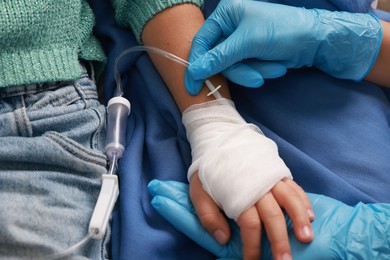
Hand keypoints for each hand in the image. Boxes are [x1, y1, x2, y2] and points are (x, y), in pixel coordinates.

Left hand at [181, 98, 313, 258]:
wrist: (218, 138)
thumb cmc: (208, 170)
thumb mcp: (198, 192)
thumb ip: (208, 216)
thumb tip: (224, 240)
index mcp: (237, 193)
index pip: (249, 225)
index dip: (252, 247)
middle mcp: (257, 186)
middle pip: (272, 216)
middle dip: (279, 241)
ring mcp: (270, 177)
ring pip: (289, 200)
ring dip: (299, 220)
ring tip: (307, 238)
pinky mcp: (278, 171)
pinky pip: (295, 187)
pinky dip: (303, 201)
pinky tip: (311, 215)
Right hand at [185, 0, 381, 94]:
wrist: (316, 41)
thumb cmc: (283, 32)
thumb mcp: (249, 43)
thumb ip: (219, 57)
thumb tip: (194, 71)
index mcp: (226, 14)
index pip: (202, 42)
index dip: (197, 64)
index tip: (193, 86)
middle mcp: (230, 26)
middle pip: (218, 58)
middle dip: (240, 70)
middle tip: (256, 77)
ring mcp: (241, 41)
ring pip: (232, 67)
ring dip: (253, 72)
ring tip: (273, 68)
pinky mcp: (250, 53)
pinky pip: (244, 69)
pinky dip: (259, 71)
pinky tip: (276, 66)